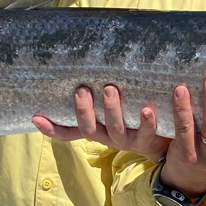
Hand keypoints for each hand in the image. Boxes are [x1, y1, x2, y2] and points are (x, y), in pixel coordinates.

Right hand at [33, 85, 169, 160]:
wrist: (169, 142)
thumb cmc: (137, 116)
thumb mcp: (117, 108)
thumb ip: (103, 93)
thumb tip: (86, 63)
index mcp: (98, 128)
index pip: (69, 131)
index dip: (53, 128)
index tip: (36, 117)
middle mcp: (109, 136)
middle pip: (89, 129)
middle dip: (83, 111)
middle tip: (82, 90)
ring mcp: (128, 139)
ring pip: (116, 130)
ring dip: (112, 110)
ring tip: (110, 90)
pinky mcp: (149, 140)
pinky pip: (147, 132)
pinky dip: (147, 120)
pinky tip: (148, 108)